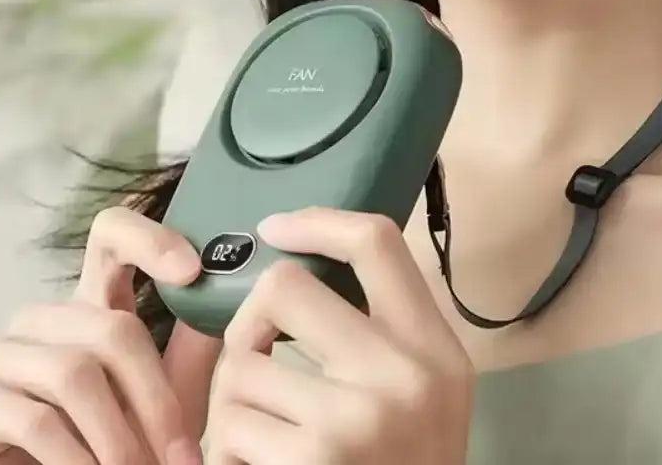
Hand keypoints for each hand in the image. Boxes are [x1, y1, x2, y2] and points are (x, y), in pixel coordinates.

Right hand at [0, 204, 221, 464]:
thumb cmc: (112, 445)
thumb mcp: (162, 392)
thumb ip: (192, 342)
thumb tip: (234, 291)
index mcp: (88, 303)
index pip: (110, 236)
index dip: (148, 238)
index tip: (191, 271)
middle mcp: (39, 317)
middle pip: (110, 327)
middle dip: (156, 402)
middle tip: (182, 458)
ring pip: (75, 374)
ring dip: (119, 440)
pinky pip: (34, 421)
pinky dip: (76, 462)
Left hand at [205, 207, 473, 464]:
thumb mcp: (423, 390)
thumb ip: (380, 334)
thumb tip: (294, 269)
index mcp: (433, 347)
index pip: (376, 243)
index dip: (317, 221)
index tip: (274, 228)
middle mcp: (402, 374)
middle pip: (284, 288)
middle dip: (250, 325)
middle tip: (255, 360)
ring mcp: (354, 421)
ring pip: (241, 368)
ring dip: (235, 404)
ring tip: (262, 437)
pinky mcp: (311, 464)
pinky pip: (230, 431)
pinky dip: (228, 453)